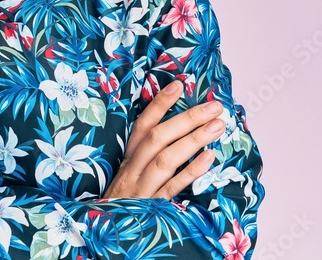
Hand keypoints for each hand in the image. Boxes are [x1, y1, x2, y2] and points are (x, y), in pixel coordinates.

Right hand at [101, 80, 223, 199]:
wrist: (104, 237)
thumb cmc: (124, 203)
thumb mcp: (130, 175)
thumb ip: (147, 155)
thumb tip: (178, 130)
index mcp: (127, 159)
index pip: (142, 125)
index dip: (159, 104)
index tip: (179, 84)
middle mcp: (132, 171)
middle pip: (157, 138)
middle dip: (186, 119)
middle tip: (214, 106)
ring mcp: (141, 190)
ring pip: (166, 160)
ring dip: (193, 140)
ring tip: (217, 126)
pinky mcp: (151, 209)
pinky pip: (172, 188)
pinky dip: (191, 172)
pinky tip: (209, 158)